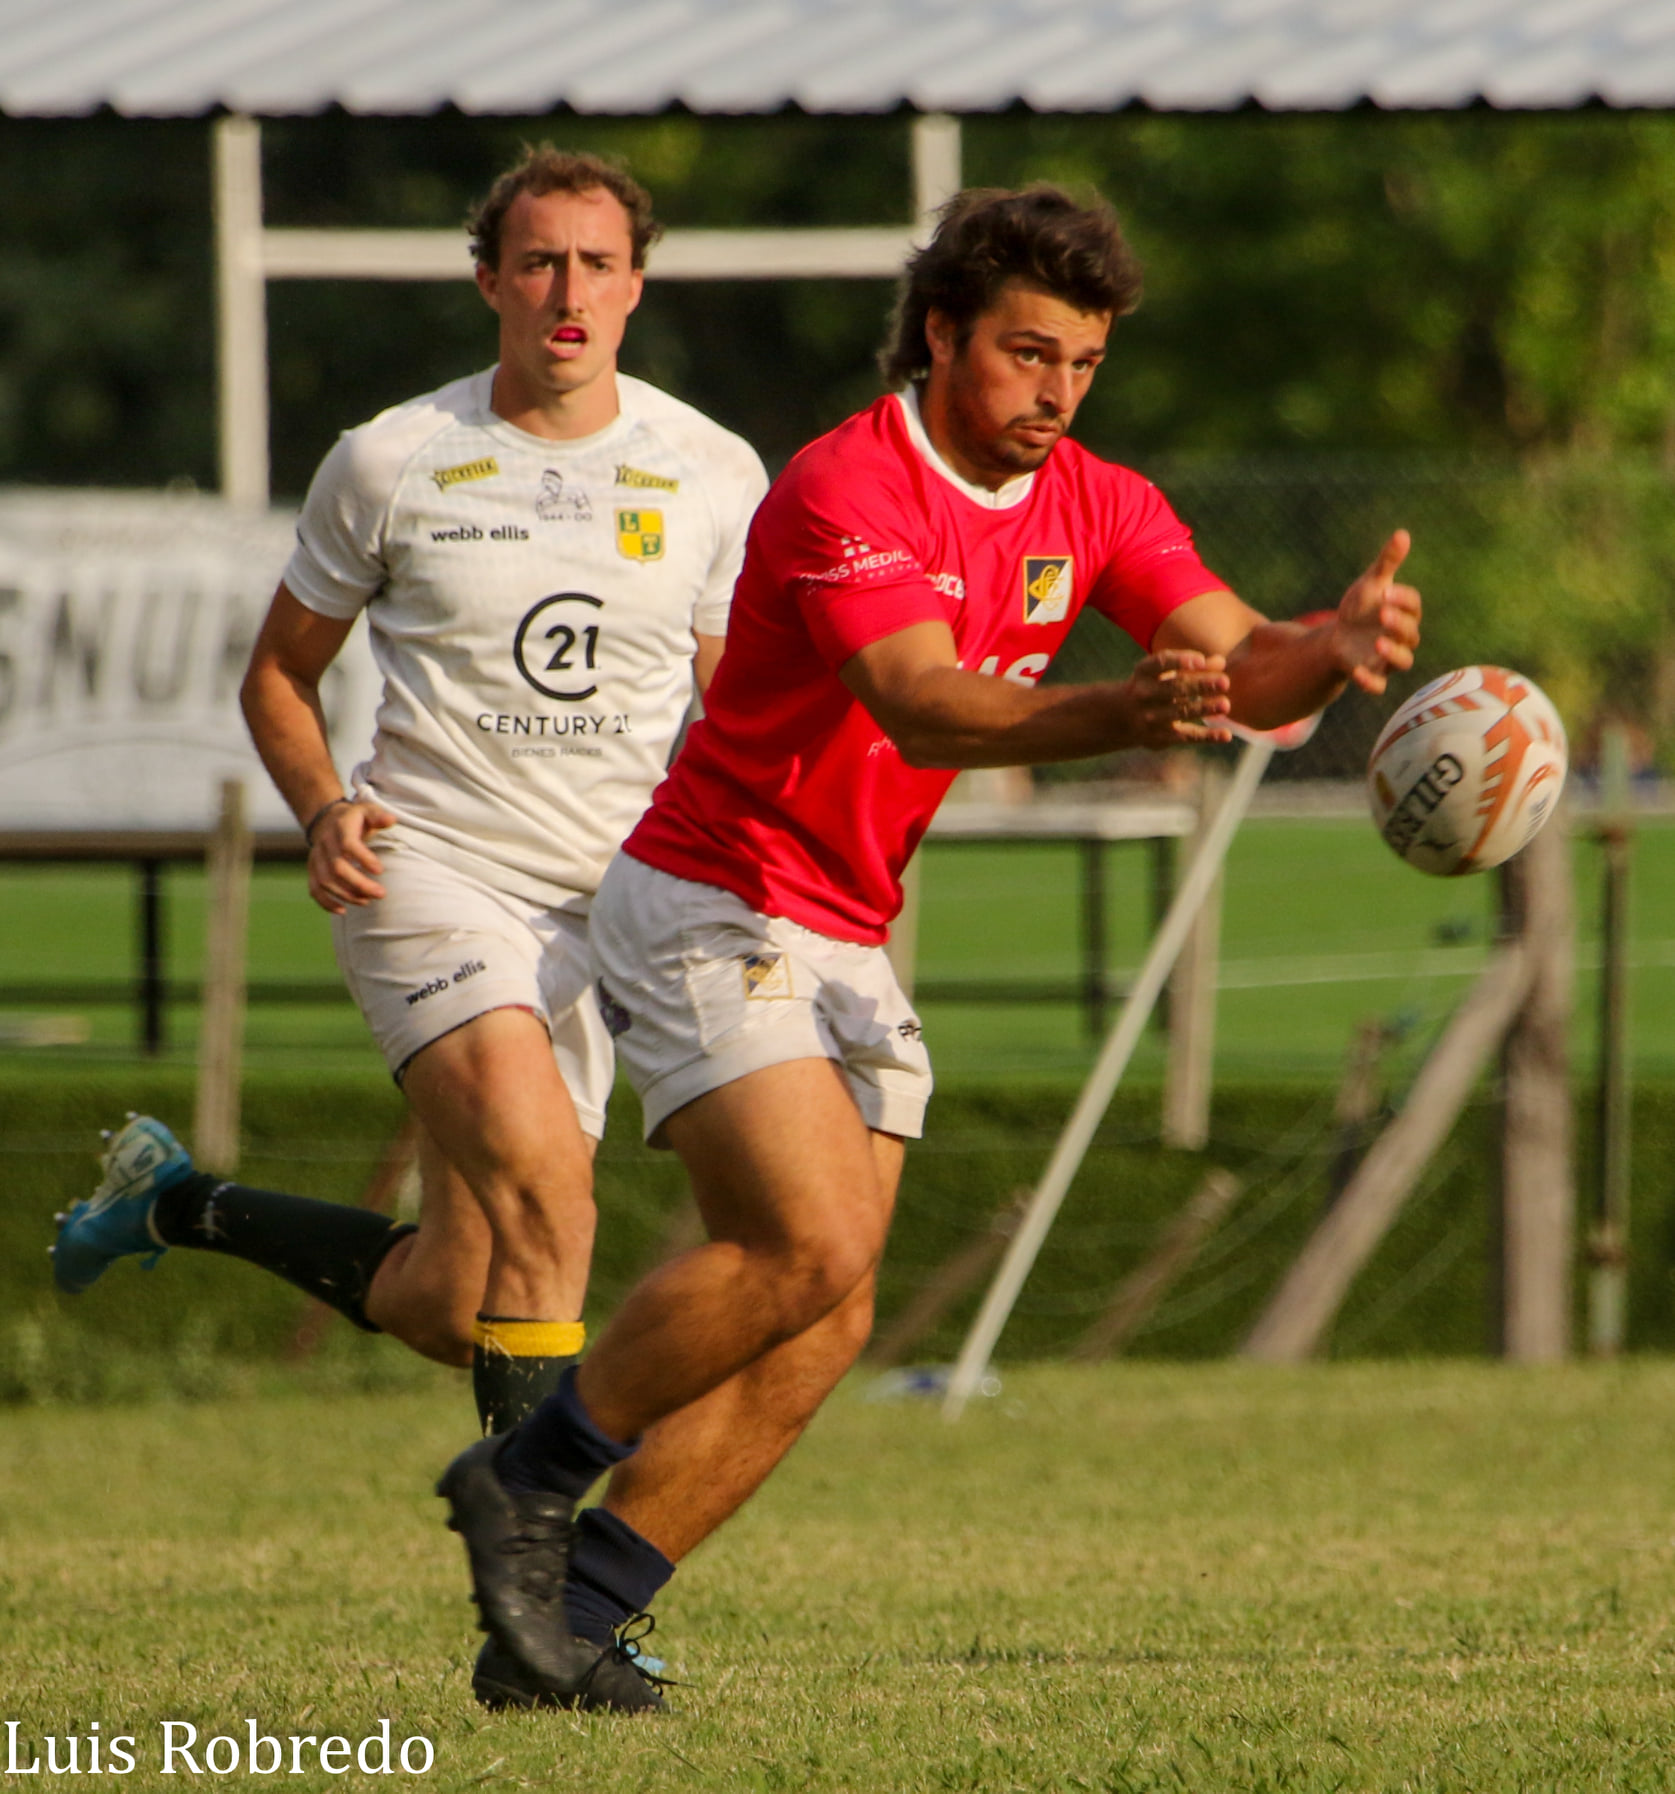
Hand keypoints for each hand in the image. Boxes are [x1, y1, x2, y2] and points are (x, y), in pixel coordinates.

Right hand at [307, 799, 396, 913]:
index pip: (348, 845)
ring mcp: (316, 857)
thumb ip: (379, 816)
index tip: (380, 871)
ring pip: (325, 881)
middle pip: (338, 868)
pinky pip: (314, 889)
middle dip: (359, 884)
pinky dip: (326, 902)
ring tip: (367, 901)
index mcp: (341, 828)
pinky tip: (342, 911)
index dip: (363, 858)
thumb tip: (391, 820)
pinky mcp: (312, 869)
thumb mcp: (368, 810)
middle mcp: (325, 843)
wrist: (328, 820)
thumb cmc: (356, 818)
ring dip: (346, 895)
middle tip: (381, 894)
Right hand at [1122, 650, 1232, 747]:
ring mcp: (1150, 718)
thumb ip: (1193, 666)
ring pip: (1180, 713)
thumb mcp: (1166, 672)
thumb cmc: (1155, 685)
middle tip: (1225, 682)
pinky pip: (1186, 737)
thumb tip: (1220, 663)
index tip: (1201, 660)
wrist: (1123, 716)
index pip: (1160, 663)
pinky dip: (1207, 737)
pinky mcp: (1159, 738)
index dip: (1179, 660)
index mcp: (1144, 672)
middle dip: (1200, 685)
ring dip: (1203, 709)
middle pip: (1174, 689)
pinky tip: (1226, 735)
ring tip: (1225, 705)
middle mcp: (1143, 694)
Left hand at [1333, 529, 1420, 693]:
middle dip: (1398, 624)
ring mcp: (1389, 659)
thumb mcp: (1371, 583)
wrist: (1338, 636)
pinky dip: (1370, 681)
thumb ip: (1386, 563)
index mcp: (1405, 612)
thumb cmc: (1361, 607)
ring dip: (1393, 652)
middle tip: (1382, 613)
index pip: (1413, 606)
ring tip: (1377, 642)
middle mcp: (1403, 637)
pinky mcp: (1373, 675)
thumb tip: (1402, 534)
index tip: (1385, 592)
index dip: (1402, 600)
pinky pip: (1378, 685)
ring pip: (1403, 661)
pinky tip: (1355, 672)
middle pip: (1411, 634)